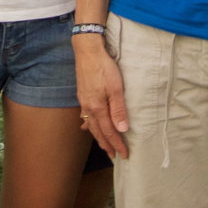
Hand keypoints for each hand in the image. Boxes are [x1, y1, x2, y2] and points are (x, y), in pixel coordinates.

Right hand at [74, 36, 129, 159]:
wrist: (87, 51)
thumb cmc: (104, 68)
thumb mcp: (116, 88)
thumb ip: (118, 110)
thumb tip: (121, 130)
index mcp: (98, 108)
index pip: (109, 132)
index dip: (117, 144)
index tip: (124, 155)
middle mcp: (89, 108)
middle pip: (98, 132)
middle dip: (107, 145)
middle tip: (114, 156)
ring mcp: (84, 102)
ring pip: (91, 125)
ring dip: (98, 136)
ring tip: (103, 145)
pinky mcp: (82, 95)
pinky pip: (85, 116)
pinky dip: (89, 124)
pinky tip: (87, 125)